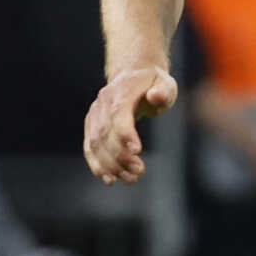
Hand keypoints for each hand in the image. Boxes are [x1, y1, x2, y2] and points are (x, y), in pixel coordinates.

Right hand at [83, 65, 179, 183]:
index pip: (118, 114)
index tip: (137, 152)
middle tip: (139, 171)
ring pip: (95, 143)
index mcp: (120, 92)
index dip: (125, 133)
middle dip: (120, 155)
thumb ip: (163, 91)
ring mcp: (94, 114)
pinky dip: (97, 165)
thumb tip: (155, 96)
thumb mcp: (165, 83)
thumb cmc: (153, 83)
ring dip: (110, 165)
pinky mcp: (91, 125)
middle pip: (105, 133)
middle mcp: (102, 103)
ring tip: (131, 179)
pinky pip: (89, 147)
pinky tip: (110, 179)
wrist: (133, 75)